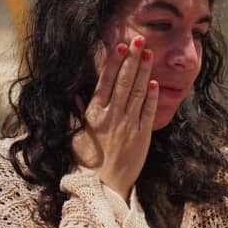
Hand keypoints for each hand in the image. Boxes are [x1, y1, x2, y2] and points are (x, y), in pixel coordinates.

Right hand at [72, 36, 158, 201]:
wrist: (102, 188)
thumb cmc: (84, 163)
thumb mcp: (74, 136)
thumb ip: (75, 114)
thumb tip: (73, 94)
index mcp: (94, 115)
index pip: (104, 82)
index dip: (113, 63)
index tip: (119, 46)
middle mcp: (112, 116)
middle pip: (123, 82)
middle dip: (131, 59)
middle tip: (138, 39)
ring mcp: (128, 125)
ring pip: (137, 92)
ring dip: (143, 71)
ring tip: (148, 53)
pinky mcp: (142, 137)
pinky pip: (148, 112)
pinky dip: (151, 96)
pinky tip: (154, 82)